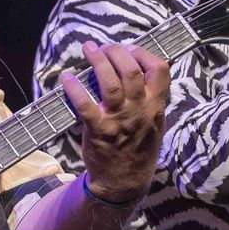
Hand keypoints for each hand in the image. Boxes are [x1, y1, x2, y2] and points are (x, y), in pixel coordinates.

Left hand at [60, 42, 168, 201]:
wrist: (124, 182)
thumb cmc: (138, 148)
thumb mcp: (155, 123)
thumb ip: (149, 98)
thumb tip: (135, 69)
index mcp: (155, 106)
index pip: (160, 70)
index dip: (144, 53)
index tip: (130, 48)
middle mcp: (139, 111)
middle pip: (131, 70)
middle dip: (116, 51)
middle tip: (105, 47)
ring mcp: (118, 120)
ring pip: (110, 82)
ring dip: (97, 60)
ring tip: (89, 49)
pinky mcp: (98, 130)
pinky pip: (85, 104)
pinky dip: (74, 88)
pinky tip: (68, 78)